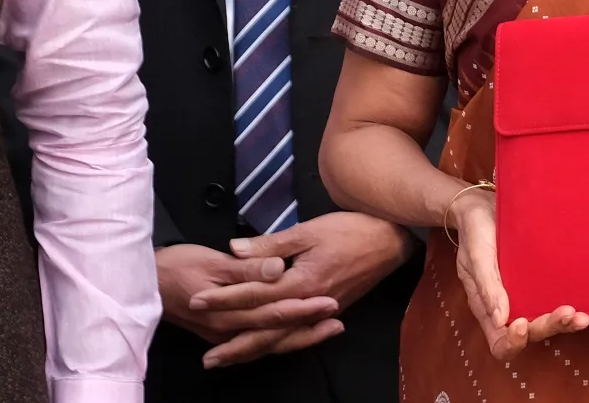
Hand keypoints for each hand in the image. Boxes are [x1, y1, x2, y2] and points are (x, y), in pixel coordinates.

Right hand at [156, 242, 342, 367]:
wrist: (146, 282)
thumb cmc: (179, 265)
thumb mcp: (212, 261)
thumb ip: (248, 269)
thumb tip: (277, 269)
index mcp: (229, 312)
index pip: (275, 312)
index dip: (304, 308)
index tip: (330, 302)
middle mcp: (229, 329)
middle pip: (276, 334)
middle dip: (309, 329)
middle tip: (338, 321)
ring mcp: (225, 335)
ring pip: (268, 342)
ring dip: (298, 337)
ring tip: (327, 330)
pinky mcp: (222, 333)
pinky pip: (256, 343)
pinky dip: (278, 340)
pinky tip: (293, 337)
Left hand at [187, 211, 411, 366]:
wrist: (392, 240)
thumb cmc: (351, 229)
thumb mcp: (309, 230)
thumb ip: (271, 246)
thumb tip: (234, 250)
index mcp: (301, 283)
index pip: (254, 295)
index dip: (224, 298)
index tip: (196, 302)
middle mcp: (308, 305)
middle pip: (265, 330)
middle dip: (234, 342)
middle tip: (207, 358)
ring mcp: (320, 312)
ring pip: (281, 339)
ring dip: (253, 350)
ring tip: (227, 359)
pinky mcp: (329, 312)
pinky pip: (297, 336)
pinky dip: (277, 345)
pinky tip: (266, 349)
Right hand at [450, 186, 588, 359]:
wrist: (482, 206)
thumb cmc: (475, 231)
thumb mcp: (476, 257)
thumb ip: (487, 287)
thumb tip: (501, 320)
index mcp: (486, 308)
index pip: (500, 343)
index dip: (513, 343)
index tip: (522, 325)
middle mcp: (507, 308)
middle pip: (529, 334)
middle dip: (548, 327)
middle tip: (567, 313)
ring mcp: (524, 295)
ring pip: (544, 321)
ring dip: (564, 323)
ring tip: (582, 317)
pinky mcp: (538, 281)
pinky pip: (552, 301)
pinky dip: (568, 308)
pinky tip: (584, 303)